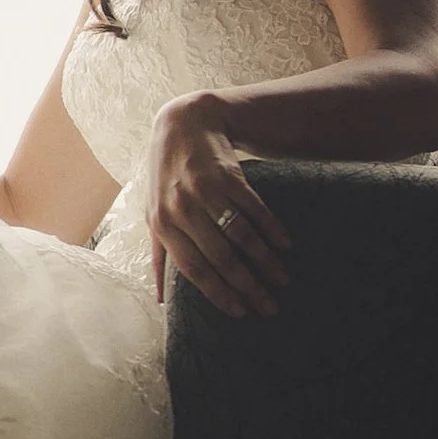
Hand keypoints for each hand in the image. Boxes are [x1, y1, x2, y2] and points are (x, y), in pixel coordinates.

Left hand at [145, 91, 291, 316]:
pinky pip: (254, 208)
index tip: (239, 312)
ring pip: (240, 235)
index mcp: (161, 224)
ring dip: (265, 260)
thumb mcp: (152, 214)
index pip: (192, 268)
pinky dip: (272, 228)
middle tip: (269, 306)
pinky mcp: (229, 175)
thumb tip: (160, 300)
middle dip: (247, 286)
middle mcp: (182, 209)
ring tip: (282, 279)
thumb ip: (159, 255)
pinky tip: (286, 245)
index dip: (217, 292)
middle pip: (220, 257)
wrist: (183, 126)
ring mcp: (206, 191)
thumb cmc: (165, 179)